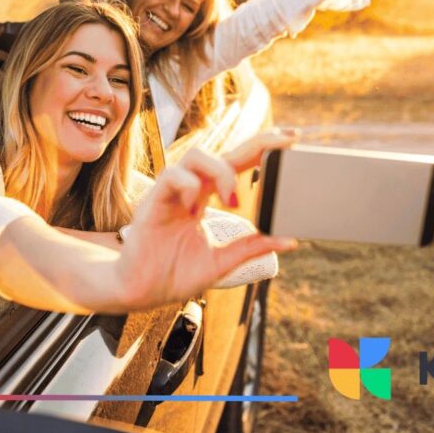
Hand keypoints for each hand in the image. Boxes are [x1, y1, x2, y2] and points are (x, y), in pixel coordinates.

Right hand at [115, 129, 298, 308]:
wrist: (142, 293)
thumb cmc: (174, 274)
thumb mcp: (223, 261)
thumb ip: (252, 247)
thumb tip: (289, 240)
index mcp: (204, 199)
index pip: (235, 164)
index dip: (261, 148)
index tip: (291, 139)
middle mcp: (188, 191)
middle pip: (221, 152)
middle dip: (254, 144)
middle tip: (282, 142)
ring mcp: (170, 194)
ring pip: (194, 156)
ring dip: (219, 171)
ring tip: (230, 197)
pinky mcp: (153, 203)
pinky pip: (172, 176)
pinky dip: (188, 185)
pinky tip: (194, 207)